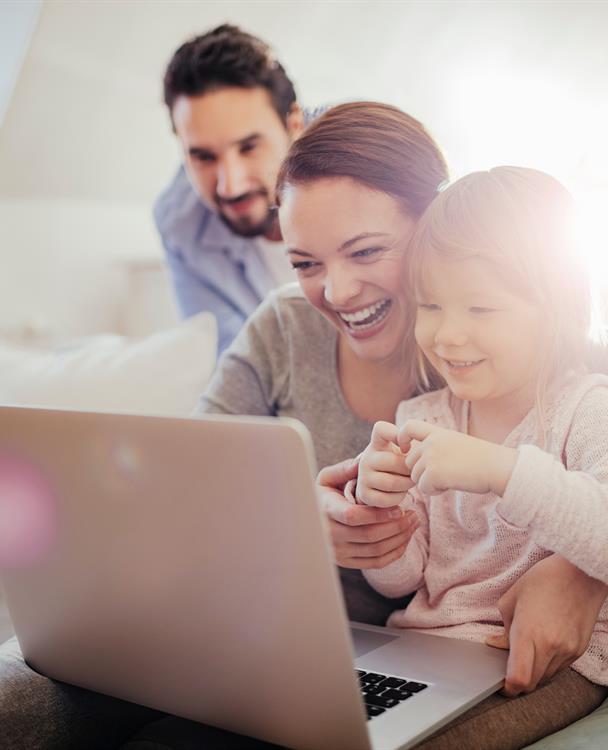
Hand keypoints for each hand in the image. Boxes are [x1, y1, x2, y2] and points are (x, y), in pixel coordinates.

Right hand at [316, 457, 418, 568]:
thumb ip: (345, 469)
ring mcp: (339, 552)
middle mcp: (331, 535)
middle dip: (397, 526)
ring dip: (400, 538)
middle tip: (413, 514)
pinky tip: (406, 538)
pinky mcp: (348, 562)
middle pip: (369, 535)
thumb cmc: (322, 496)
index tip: (398, 508)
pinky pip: (376, 562)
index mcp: (326, 511)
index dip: (378, 515)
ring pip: (376, 550)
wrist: (309, 523)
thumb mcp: (327, 478)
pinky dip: (395, 552)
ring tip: (413, 522)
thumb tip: (362, 462)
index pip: (353, 516)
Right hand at [356, 421, 414, 506]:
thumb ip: (412, 443)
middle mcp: (366, 458)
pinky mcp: (363, 493)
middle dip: (410, 470)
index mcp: (377, 443)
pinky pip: (387, 498)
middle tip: (415, 473)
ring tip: (409, 482)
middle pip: (394, 461)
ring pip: (391, 482)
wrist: (379, 485)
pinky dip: (399, 498)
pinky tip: (400, 493)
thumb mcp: (402, 451)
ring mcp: (363, 476)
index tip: (407, 448)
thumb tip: (423, 448)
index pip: (381, 429)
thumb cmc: (397, 464)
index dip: (396, 434)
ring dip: (406, 485)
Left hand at [398, 419, 516, 495]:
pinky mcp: (433, 473)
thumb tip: (416, 458)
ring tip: (450, 479)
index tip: (405, 448)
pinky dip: (434, 491)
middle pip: (409, 461)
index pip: (408, 425)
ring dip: (429, 483)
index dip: (401, 436)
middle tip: (443, 475)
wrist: (497, 467)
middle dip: (421, 472)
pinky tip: (450, 486)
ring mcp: (431, 457)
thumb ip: (436, 446)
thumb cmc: (481, 459)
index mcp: (437, 432)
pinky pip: (423, 488)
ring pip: (415, 476)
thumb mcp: (456, 443)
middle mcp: (431, 442)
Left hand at [486, 555, 607, 695]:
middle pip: (531, 684)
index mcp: (529, 633)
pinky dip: (548, 664)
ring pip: (546, 678)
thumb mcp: (511, 599)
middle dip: (518, 681)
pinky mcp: (579, 650)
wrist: (579, 574)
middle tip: (510, 668)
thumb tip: (495, 644)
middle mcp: (550, 646)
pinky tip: (543, 645)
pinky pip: (559, 668)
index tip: (502, 684)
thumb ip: (502, 628)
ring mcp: (567, 650)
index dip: (508, 687)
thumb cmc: (543, 580)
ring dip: (534, 672)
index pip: (519, 678)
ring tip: (528, 650)